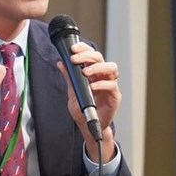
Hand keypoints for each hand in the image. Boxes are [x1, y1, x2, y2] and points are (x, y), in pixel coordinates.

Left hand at [56, 42, 120, 160]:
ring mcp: (110, 85)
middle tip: (75, 59)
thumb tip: (60, 63)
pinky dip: (102, 84)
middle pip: (100, 58)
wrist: (88, 126)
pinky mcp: (114, 96)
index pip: (91, 55)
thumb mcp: (72, 91)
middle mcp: (103, 76)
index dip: (84, 49)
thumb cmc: (83, 109)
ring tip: (86, 72)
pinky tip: (92, 86)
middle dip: (87, 55)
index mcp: (93, 73)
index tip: (73, 49)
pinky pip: (112, 85)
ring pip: (111, 68)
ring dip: (97, 67)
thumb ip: (68, 77)